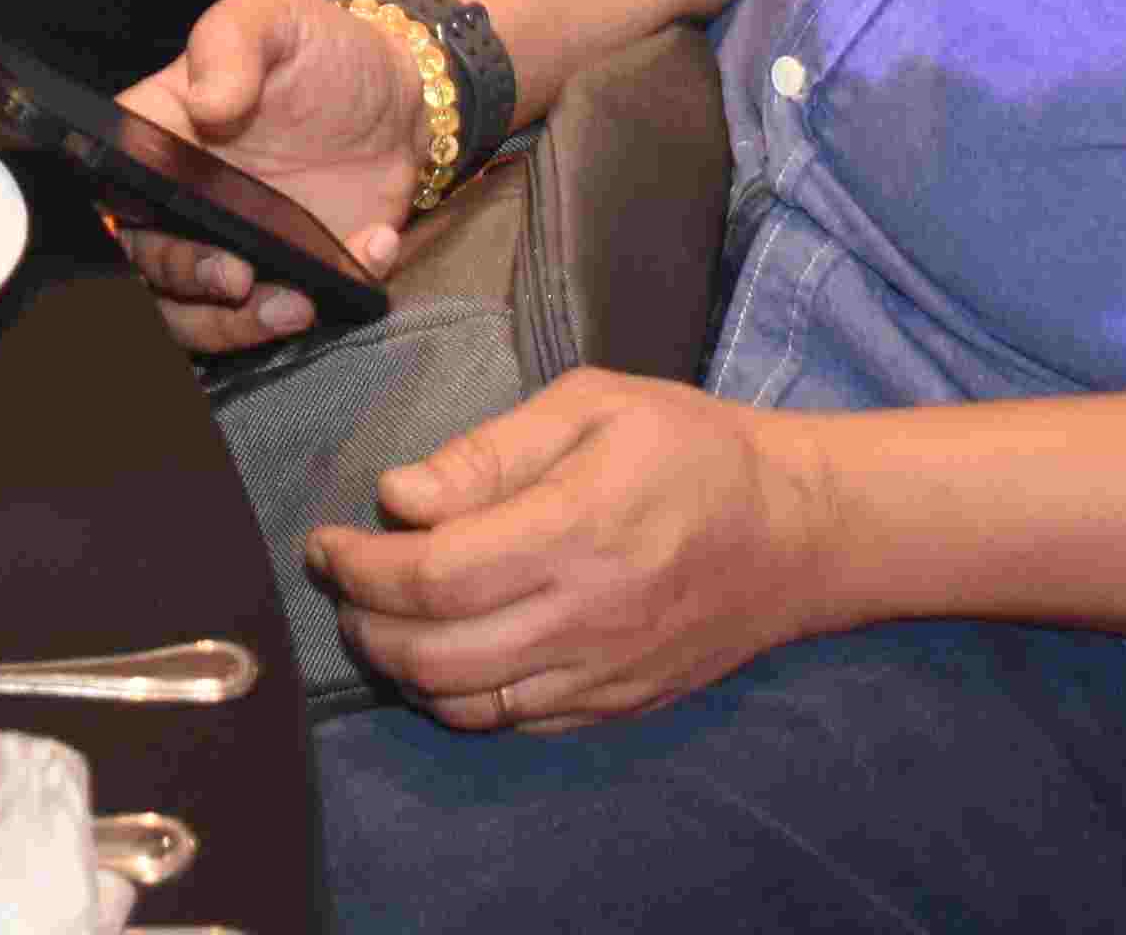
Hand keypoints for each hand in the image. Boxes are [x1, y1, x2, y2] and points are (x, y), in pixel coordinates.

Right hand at [113, 0, 422, 353]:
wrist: (403, 95)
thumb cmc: (321, 48)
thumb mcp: (277, 13)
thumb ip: (232, 39)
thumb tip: (206, 103)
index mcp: (161, 135)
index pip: (110, 184)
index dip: (119, 216)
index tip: (156, 221)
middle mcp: (186, 201)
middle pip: (146, 264)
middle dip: (185, 282)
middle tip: (238, 276)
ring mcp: (238, 246)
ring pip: (197, 316)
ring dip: (235, 327)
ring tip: (294, 305)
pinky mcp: (295, 277)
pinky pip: (289, 312)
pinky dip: (329, 298)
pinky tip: (369, 252)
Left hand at [307, 372, 827, 728]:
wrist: (798, 531)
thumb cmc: (691, 448)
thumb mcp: (593, 405)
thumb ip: (490, 451)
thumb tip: (400, 497)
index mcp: (576, 530)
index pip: (434, 575)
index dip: (360, 567)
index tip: (327, 542)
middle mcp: (586, 616)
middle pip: (435, 653)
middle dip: (364, 624)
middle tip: (344, 585)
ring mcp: (603, 672)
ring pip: (467, 702)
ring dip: (402, 669)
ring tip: (382, 621)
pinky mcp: (619, 703)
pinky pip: (516, 722)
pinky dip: (460, 700)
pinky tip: (445, 656)